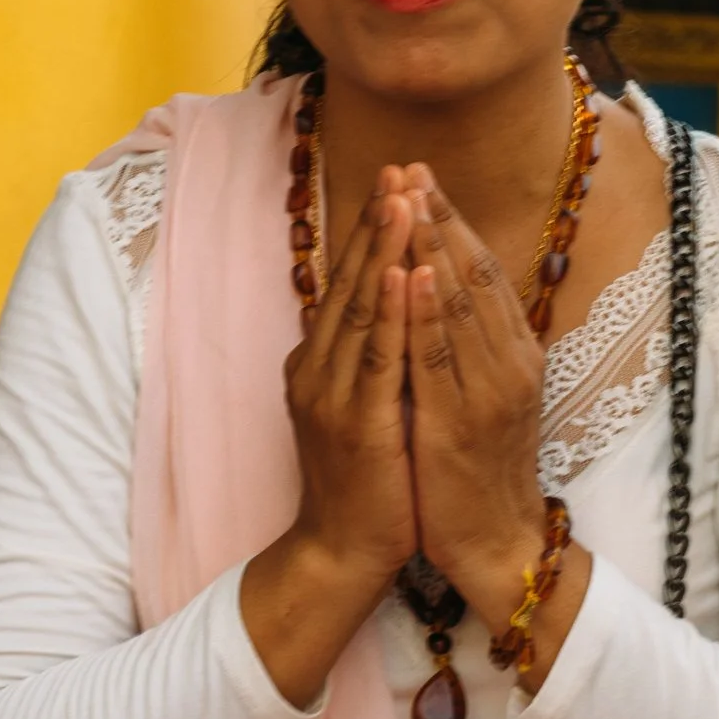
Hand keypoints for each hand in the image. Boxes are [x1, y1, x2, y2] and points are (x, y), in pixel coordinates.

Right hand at [239, 177, 415, 707]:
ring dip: (382, 250)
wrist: (343, 551)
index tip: (396, 180)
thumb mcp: (361, 405)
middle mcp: (317, 369)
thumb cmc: (365, 480)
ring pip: (360, 309)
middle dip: (375, 223)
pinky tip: (400, 272)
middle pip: (349, 281)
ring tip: (401, 199)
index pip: (347, 281)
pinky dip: (388, 311)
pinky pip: (376, 357)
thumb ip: (366, 357)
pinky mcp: (358, 424)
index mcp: (319, 362)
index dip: (370, 230)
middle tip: (397, 167)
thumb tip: (386, 307)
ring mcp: (332, 395)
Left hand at [404, 175, 586, 681]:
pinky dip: (427, 312)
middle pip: (473, 274)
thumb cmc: (480, 469)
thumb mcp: (484, 394)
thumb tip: (447, 290)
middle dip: (440, 217)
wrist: (495, 542)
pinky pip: (440, 358)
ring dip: (433, 247)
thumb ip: (473, 344)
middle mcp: (510, 362)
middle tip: (409, 168)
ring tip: (409, 198)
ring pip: (459, 305)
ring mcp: (489, 391)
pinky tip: (411, 273)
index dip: (453, 221)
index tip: (422, 177)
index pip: (483, 271)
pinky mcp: (460, 422)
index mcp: (515, 353)